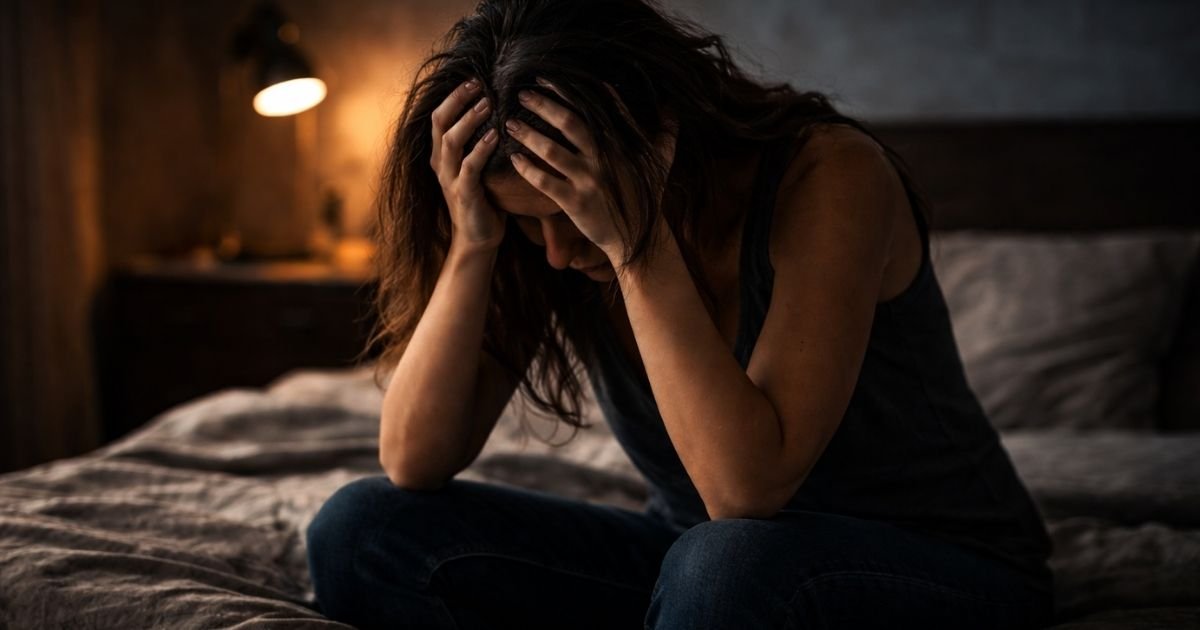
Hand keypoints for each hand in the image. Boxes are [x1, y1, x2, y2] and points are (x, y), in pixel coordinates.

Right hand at [430, 78, 503, 249]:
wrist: (478, 240)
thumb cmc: (484, 200)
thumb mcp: (478, 168)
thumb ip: (480, 144)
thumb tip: (501, 115)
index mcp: (442, 156)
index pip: (440, 116)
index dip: (454, 96)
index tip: (473, 79)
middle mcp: (441, 164)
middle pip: (440, 122)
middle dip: (458, 100)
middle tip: (479, 84)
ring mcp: (450, 179)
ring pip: (451, 141)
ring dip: (470, 120)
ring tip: (488, 103)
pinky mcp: (464, 194)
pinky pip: (469, 167)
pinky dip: (481, 150)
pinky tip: (495, 136)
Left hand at [505, 79, 677, 263]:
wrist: (637, 238)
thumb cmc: (647, 197)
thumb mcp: (663, 162)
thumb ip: (667, 132)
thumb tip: (672, 106)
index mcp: (620, 144)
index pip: (594, 108)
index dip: (569, 90)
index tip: (546, 76)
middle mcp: (603, 159)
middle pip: (569, 123)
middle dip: (543, 105)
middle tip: (522, 93)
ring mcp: (588, 181)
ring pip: (551, 150)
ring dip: (528, 134)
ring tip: (510, 122)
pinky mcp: (574, 203)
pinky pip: (545, 182)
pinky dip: (527, 169)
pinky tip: (514, 158)